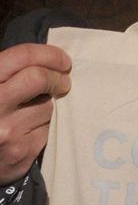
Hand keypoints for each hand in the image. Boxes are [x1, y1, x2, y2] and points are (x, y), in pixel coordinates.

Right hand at [0, 44, 71, 183]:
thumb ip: (14, 73)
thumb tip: (51, 59)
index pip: (22, 56)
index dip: (49, 54)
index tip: (63, 60)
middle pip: (38, 78)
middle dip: (57, 77)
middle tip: (63, 81)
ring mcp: (7, 130)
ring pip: (48, 106)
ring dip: (49, 106)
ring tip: (34, 112)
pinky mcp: (22, 150)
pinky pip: (50, 129)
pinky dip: (46, 126)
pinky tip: (32, 130)